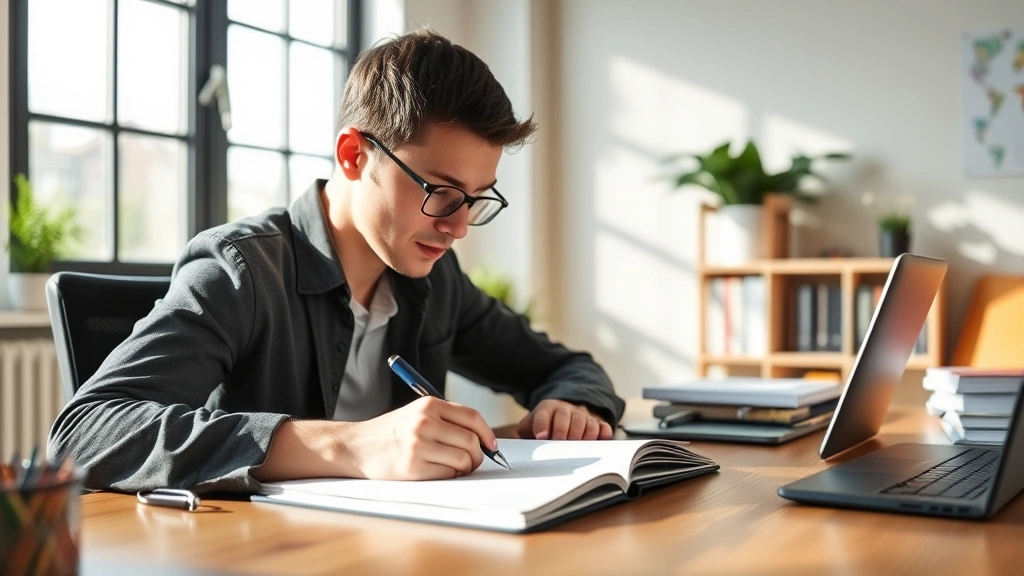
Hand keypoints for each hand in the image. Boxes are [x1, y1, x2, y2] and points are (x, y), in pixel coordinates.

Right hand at [343, 397, 496, 480]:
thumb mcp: (416, 413)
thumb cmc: (391, 432)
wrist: (357, 446)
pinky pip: (448, 474)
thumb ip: (446, 420)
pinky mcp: (413, 467)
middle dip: (478, 455)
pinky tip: (438, 471)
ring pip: (463, 460)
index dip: (487, 433)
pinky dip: (450, 475)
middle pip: (471, 440)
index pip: (472, 417)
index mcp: (429, 405)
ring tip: (455, 467)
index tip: (491, 445)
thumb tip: (482, 439)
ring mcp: (419, 445)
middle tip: (473, 461)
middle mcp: (425, 422)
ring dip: (465, 467)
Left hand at [516, 399, 612, 439]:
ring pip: (585, 421)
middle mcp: (566, 409)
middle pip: (566, 416)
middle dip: (562, 431)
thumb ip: (522, 432)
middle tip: (559, 444)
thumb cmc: (546, 423)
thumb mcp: (531, 424)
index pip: (544, 413)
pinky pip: (603, 426)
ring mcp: (583, 415)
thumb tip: (510, 443)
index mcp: (547, 409)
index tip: (541, 436)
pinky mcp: (597, 422)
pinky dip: (602, 433)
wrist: (566, 409)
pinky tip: (598, 441)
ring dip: (581, 435)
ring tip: (576, 447)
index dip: (542, 424)